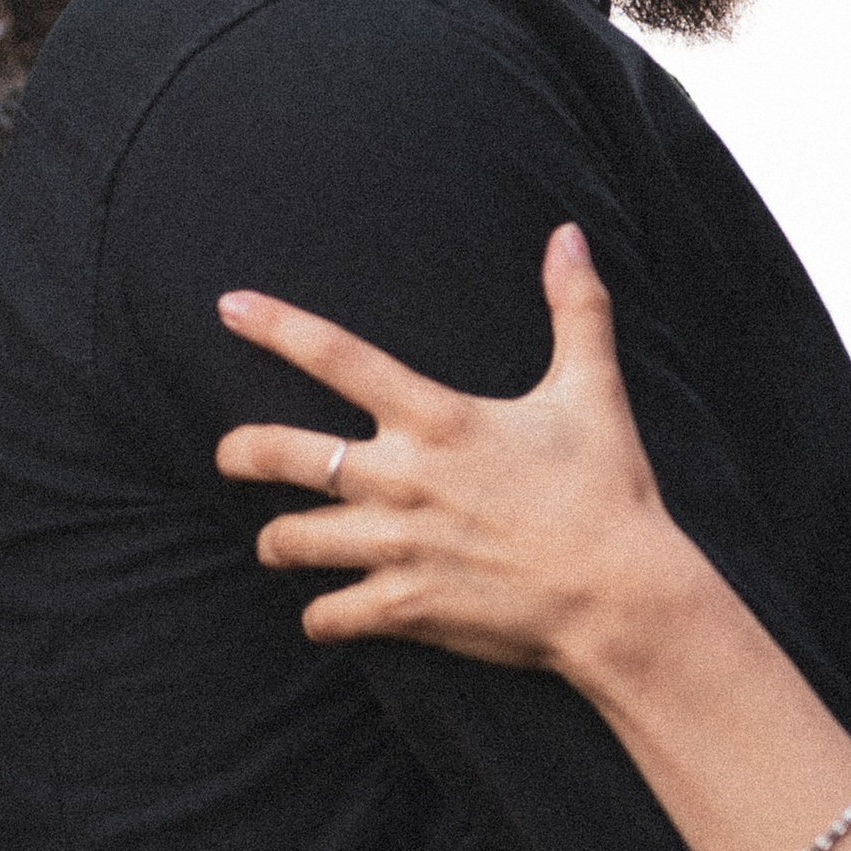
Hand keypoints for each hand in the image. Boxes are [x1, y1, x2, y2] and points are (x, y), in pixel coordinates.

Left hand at [213, 224, 686, 673]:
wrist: (620, 594)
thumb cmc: (607, 489)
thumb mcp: (593, 389)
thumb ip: (576, 307)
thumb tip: (569, 234)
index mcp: (439, 418)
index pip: (339, 356)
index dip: (277, 327)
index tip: (229, 308)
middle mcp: (403, 479)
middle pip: (284, 455)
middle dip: (241, 452)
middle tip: (230, 455)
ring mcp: (397, 547)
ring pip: (290, 542)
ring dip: (278, 541)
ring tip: (279, 541)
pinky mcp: (405, 608)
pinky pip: (328, 615)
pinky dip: (323, 615)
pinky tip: (329, 611)